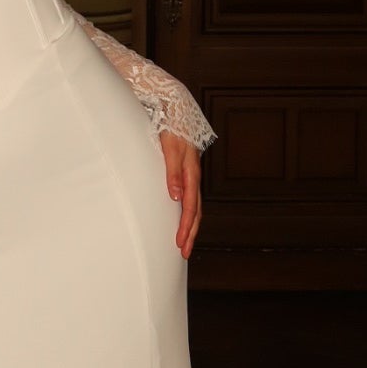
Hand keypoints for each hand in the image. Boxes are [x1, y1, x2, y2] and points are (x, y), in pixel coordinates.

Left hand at [159, 131, 202, 259]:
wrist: (177, 113)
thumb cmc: (172, 130)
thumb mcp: (170, 150)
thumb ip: (172, 172)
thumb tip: (175, 196)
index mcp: (191, 175)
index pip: (190, 208)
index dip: (185, 227)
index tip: (179, 243)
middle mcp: (193, 179)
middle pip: (196, 213)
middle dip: (190, 234)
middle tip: (183, 253)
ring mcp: (191, 178)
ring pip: (195, 208)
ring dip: (190, 227)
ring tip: (184, 244)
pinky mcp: (186, 175)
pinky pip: (190, 200)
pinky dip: (188, 215)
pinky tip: (182, 221)